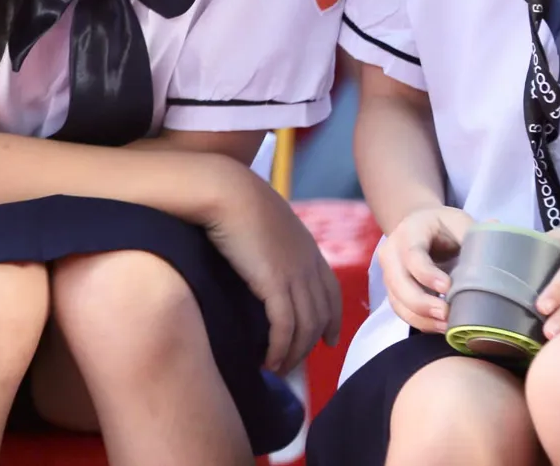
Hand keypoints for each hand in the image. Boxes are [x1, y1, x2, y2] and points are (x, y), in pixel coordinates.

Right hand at [205, 169, 341, 373]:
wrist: (227, 190)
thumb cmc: (236, 199)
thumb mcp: (266, 219)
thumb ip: (274, 239)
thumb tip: (263, 252)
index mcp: (308, 248)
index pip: (331, 291)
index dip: (332, 318)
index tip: (329, 339)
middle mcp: (308, 264)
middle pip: (320, 315)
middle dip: (311, 345)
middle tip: (295, 364)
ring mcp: (294, 274)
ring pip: (305, 327)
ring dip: (293, 354)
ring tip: (278, 369)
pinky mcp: (274, 283)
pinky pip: (284, 326)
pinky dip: (279, 347)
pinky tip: (268, 360)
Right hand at [377, 205, 471, 334]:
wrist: (421, 228)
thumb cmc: (443, 226)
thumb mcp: (458, 222)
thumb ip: (473, 230)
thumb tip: (495, 227)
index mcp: (410, 230)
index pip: (412, 255)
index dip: (427, 274)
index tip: (448, 288)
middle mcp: (392, 252)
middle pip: (399, 282)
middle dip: (422, 303)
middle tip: (447, 315)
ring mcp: (389, 273)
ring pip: (398, 301)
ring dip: (422, 317)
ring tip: (447, 325)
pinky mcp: (394, 291)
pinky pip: (402, 311)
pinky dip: (421, 322)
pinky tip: (440, 327)